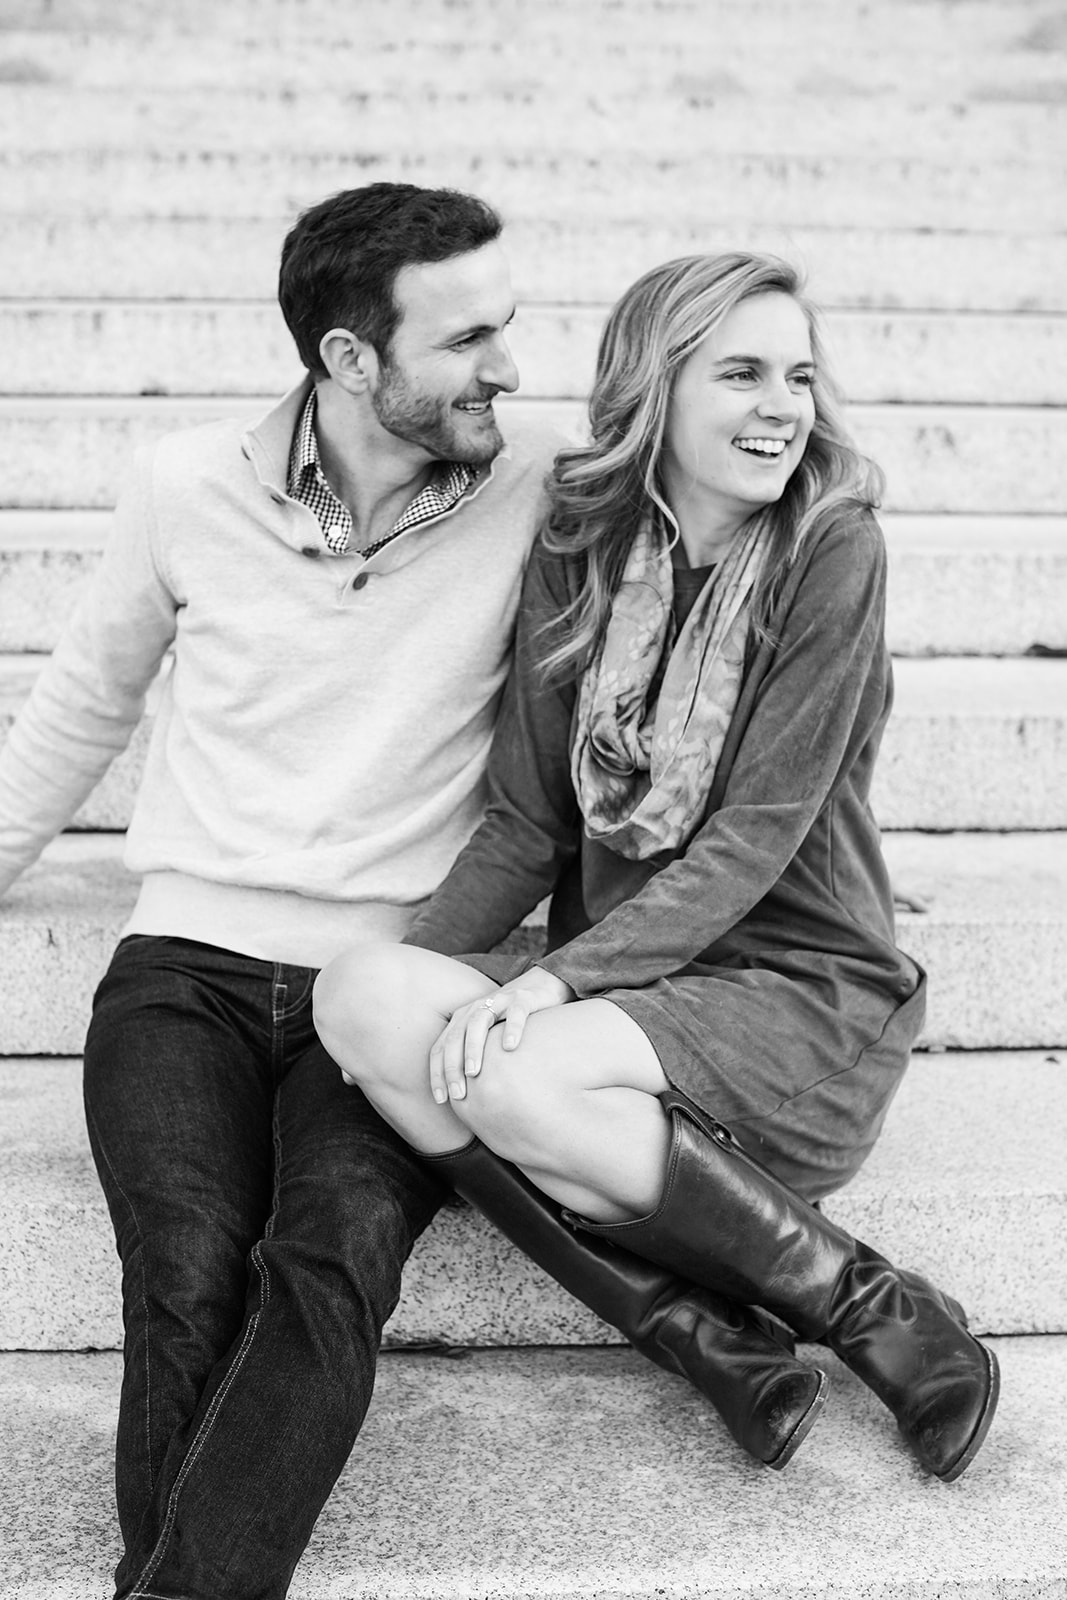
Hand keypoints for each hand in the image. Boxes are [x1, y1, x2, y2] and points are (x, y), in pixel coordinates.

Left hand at [429, 967, 575, 1104]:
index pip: (440, 1048)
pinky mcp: (522, 999)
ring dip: (473, 1048)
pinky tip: (510, 1047)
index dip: (437, 1073)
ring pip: (478, 1023)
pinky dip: (512, 1029)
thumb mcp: (487, 1041)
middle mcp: (474, 1010)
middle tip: (458, 1094)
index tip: (442, 1100)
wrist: (538, 990)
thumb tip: (463, 1100)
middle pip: (455, 1037)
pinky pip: (515, 1013)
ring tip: (475, 1072)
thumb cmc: (508, 1025)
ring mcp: (498, 1002)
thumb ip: (474, 1061)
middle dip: (453, 1067)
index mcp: (461, 1021)